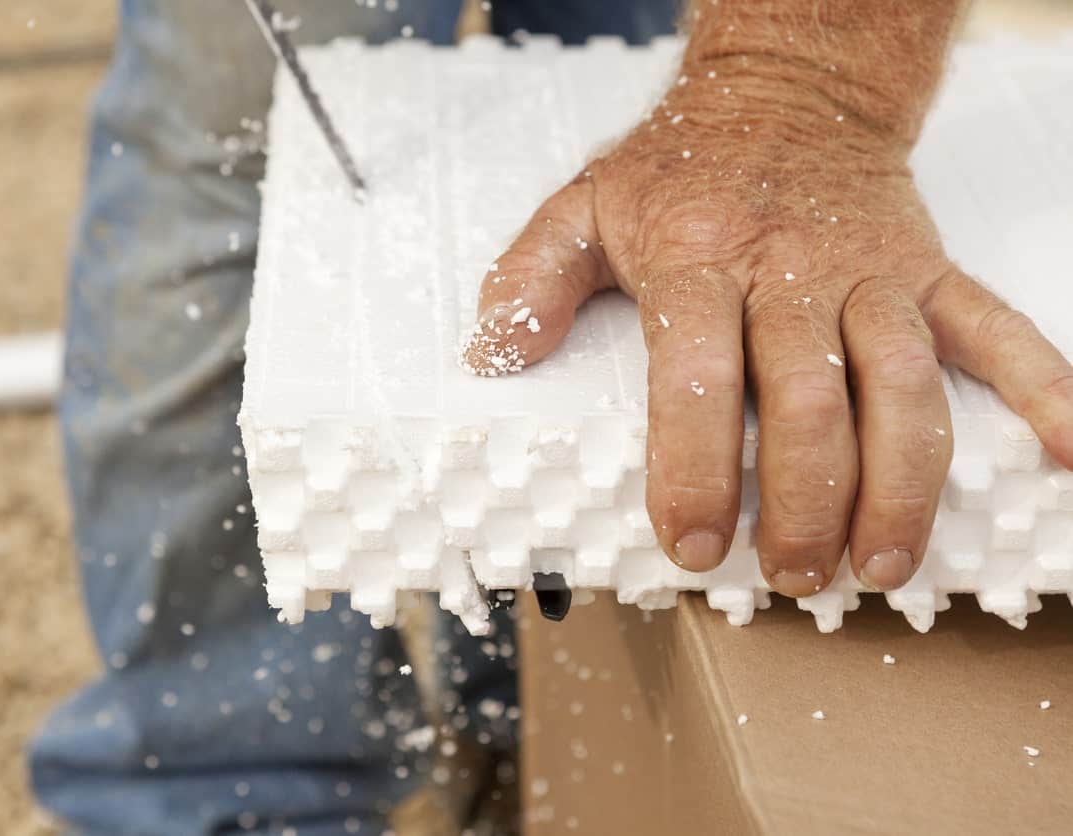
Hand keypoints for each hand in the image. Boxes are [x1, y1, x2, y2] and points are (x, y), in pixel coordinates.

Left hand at [461, 51, 1072, 597]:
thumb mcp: (581, 207)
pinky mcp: (929, 272)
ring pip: (903, 387)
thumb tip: (491, 357)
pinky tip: (1064, 454)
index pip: (696, 377)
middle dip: (803, 503)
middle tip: (788, 573)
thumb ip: (528, 281)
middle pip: (808, 402)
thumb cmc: (678, 167)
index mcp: (696, 260)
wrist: (785, 90)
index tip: (691, 544)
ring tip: (884, 565)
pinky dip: (1041, 389)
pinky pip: (996, 329)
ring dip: (902, 486)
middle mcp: (789, 270)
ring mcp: (870, 273)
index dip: (694, 470)